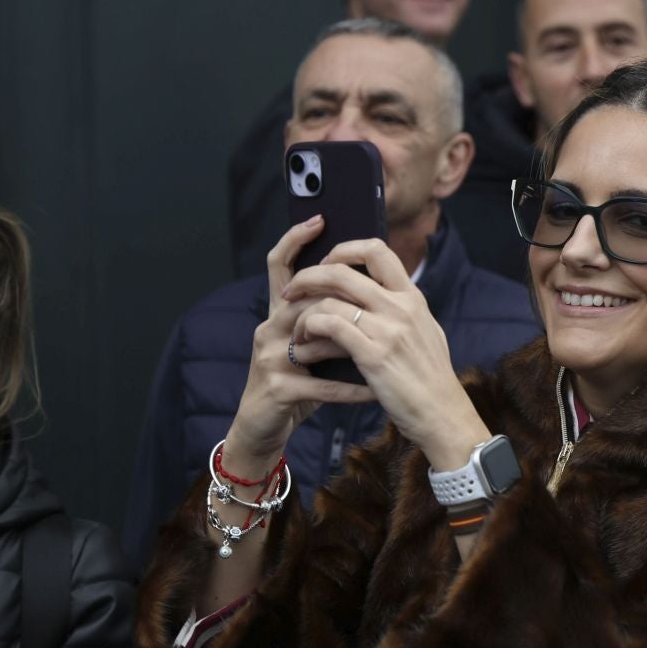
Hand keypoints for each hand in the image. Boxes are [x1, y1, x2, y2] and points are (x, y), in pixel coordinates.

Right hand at [224, 217, 376, 470]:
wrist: (263, 428)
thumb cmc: (297, 384)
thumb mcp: (310, 346)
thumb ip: (330, 318)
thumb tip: (367, 287)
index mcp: (279, 313)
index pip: (280, 265)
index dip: (295, 239)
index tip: (320, 219)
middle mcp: (269, 328)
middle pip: (303, 298)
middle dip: (339, 299)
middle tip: (373, 303)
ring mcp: (269, 358)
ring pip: (313, 337)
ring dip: (351, 343)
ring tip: (383, 349)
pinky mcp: (277, 389)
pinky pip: (322, 384)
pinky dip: (352, 388)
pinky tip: (375, 391)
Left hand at [281, 237, 489, 468]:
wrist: (442, 414)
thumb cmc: (432, 379)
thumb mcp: (426, 332)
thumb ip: (405, 311)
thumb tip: (384, 295)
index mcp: (413, 297)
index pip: (376, 250)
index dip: (344, 250)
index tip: (326, 264)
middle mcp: (401, 307)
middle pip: (341, 271)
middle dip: (307, 277)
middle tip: (291, 292)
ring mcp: (388, 329)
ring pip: (329, 299)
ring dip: (302, 313)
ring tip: (296, 331)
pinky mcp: (374, 355)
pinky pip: (329, 326)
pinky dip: (309, 330)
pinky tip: (304, 345)